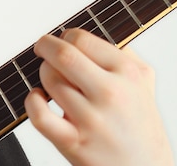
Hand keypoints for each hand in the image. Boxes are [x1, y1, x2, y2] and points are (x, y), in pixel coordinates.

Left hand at [24, 28, 173, 165]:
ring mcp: (92, 119)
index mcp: (128, 73)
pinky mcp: (74, 143)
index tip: (61, 41)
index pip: (83, 39)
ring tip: (50, 82)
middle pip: (63, 55)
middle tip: (41, 49)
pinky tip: (39, 99)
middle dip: (45, 47)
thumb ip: (126, 55)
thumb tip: (98, 34)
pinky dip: (32, 101)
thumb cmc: (140, 128)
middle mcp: (111, 93)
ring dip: (43, 76)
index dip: (65, 36)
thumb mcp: (144, 86)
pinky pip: (40, 115)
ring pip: (50, 81)